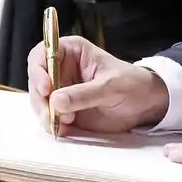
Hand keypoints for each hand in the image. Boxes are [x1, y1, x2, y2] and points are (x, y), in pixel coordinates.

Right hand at [27, 35, 168, 133]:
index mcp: (71, 52)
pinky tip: (64, 129)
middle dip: (40, 99)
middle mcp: (61, 69)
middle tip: (51, 116)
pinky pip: (50, 116)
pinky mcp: (65, 110)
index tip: (46, 89)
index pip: (42, 54)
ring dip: (45, 114)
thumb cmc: (131, 84)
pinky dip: (53, 124)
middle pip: (36, 81)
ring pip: (40, 101)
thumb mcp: (110, 87)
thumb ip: (83, 94)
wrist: (145, 105)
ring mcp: (61, 90)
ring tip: (63, 124)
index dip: (38, 70)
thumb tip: (55, 101)